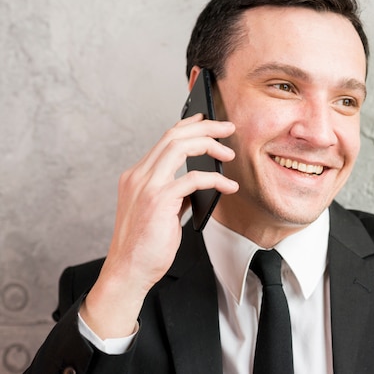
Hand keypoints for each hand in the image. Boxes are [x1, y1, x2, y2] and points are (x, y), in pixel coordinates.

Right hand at [80, 113, 237, 338]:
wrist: (128, 271)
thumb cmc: (144, 246)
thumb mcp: (159, 212)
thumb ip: (174, 193)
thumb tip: (199, 182)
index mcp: (136, 176)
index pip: (165, 139)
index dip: (188, 125)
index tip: (207, 119)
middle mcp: (138, 175)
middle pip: (174, 136)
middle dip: (205, 127)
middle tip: (228, 127)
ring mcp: (146, 186)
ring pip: (180, 147)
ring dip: (210, 144)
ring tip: (229, 154)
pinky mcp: (158, 200)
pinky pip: (193, 179)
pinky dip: (215, 180)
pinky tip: (229, 187)